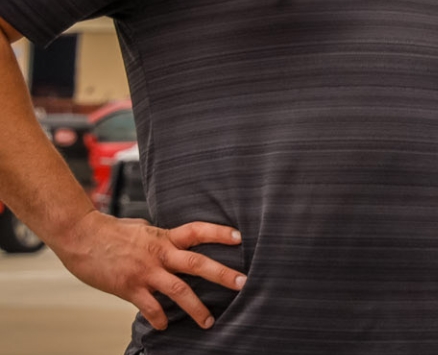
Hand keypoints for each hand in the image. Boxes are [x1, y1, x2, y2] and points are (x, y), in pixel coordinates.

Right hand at [53, 210, 245, 329]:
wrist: (79, 236)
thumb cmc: (108, 232)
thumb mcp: (142, 227)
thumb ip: (160, 236)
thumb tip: (173, 239)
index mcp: (163, 237)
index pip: (197, 231)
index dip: (219, 233)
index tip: (239, 238)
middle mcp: (159, 254)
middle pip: (197, 263)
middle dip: (222, 274)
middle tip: (243, 283)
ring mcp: (145, 272)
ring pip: (179, 290)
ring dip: (196, 308)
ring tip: (209, 321)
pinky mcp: (129, 287)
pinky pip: (150, 307)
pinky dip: (159, 319)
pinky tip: (164, 326)